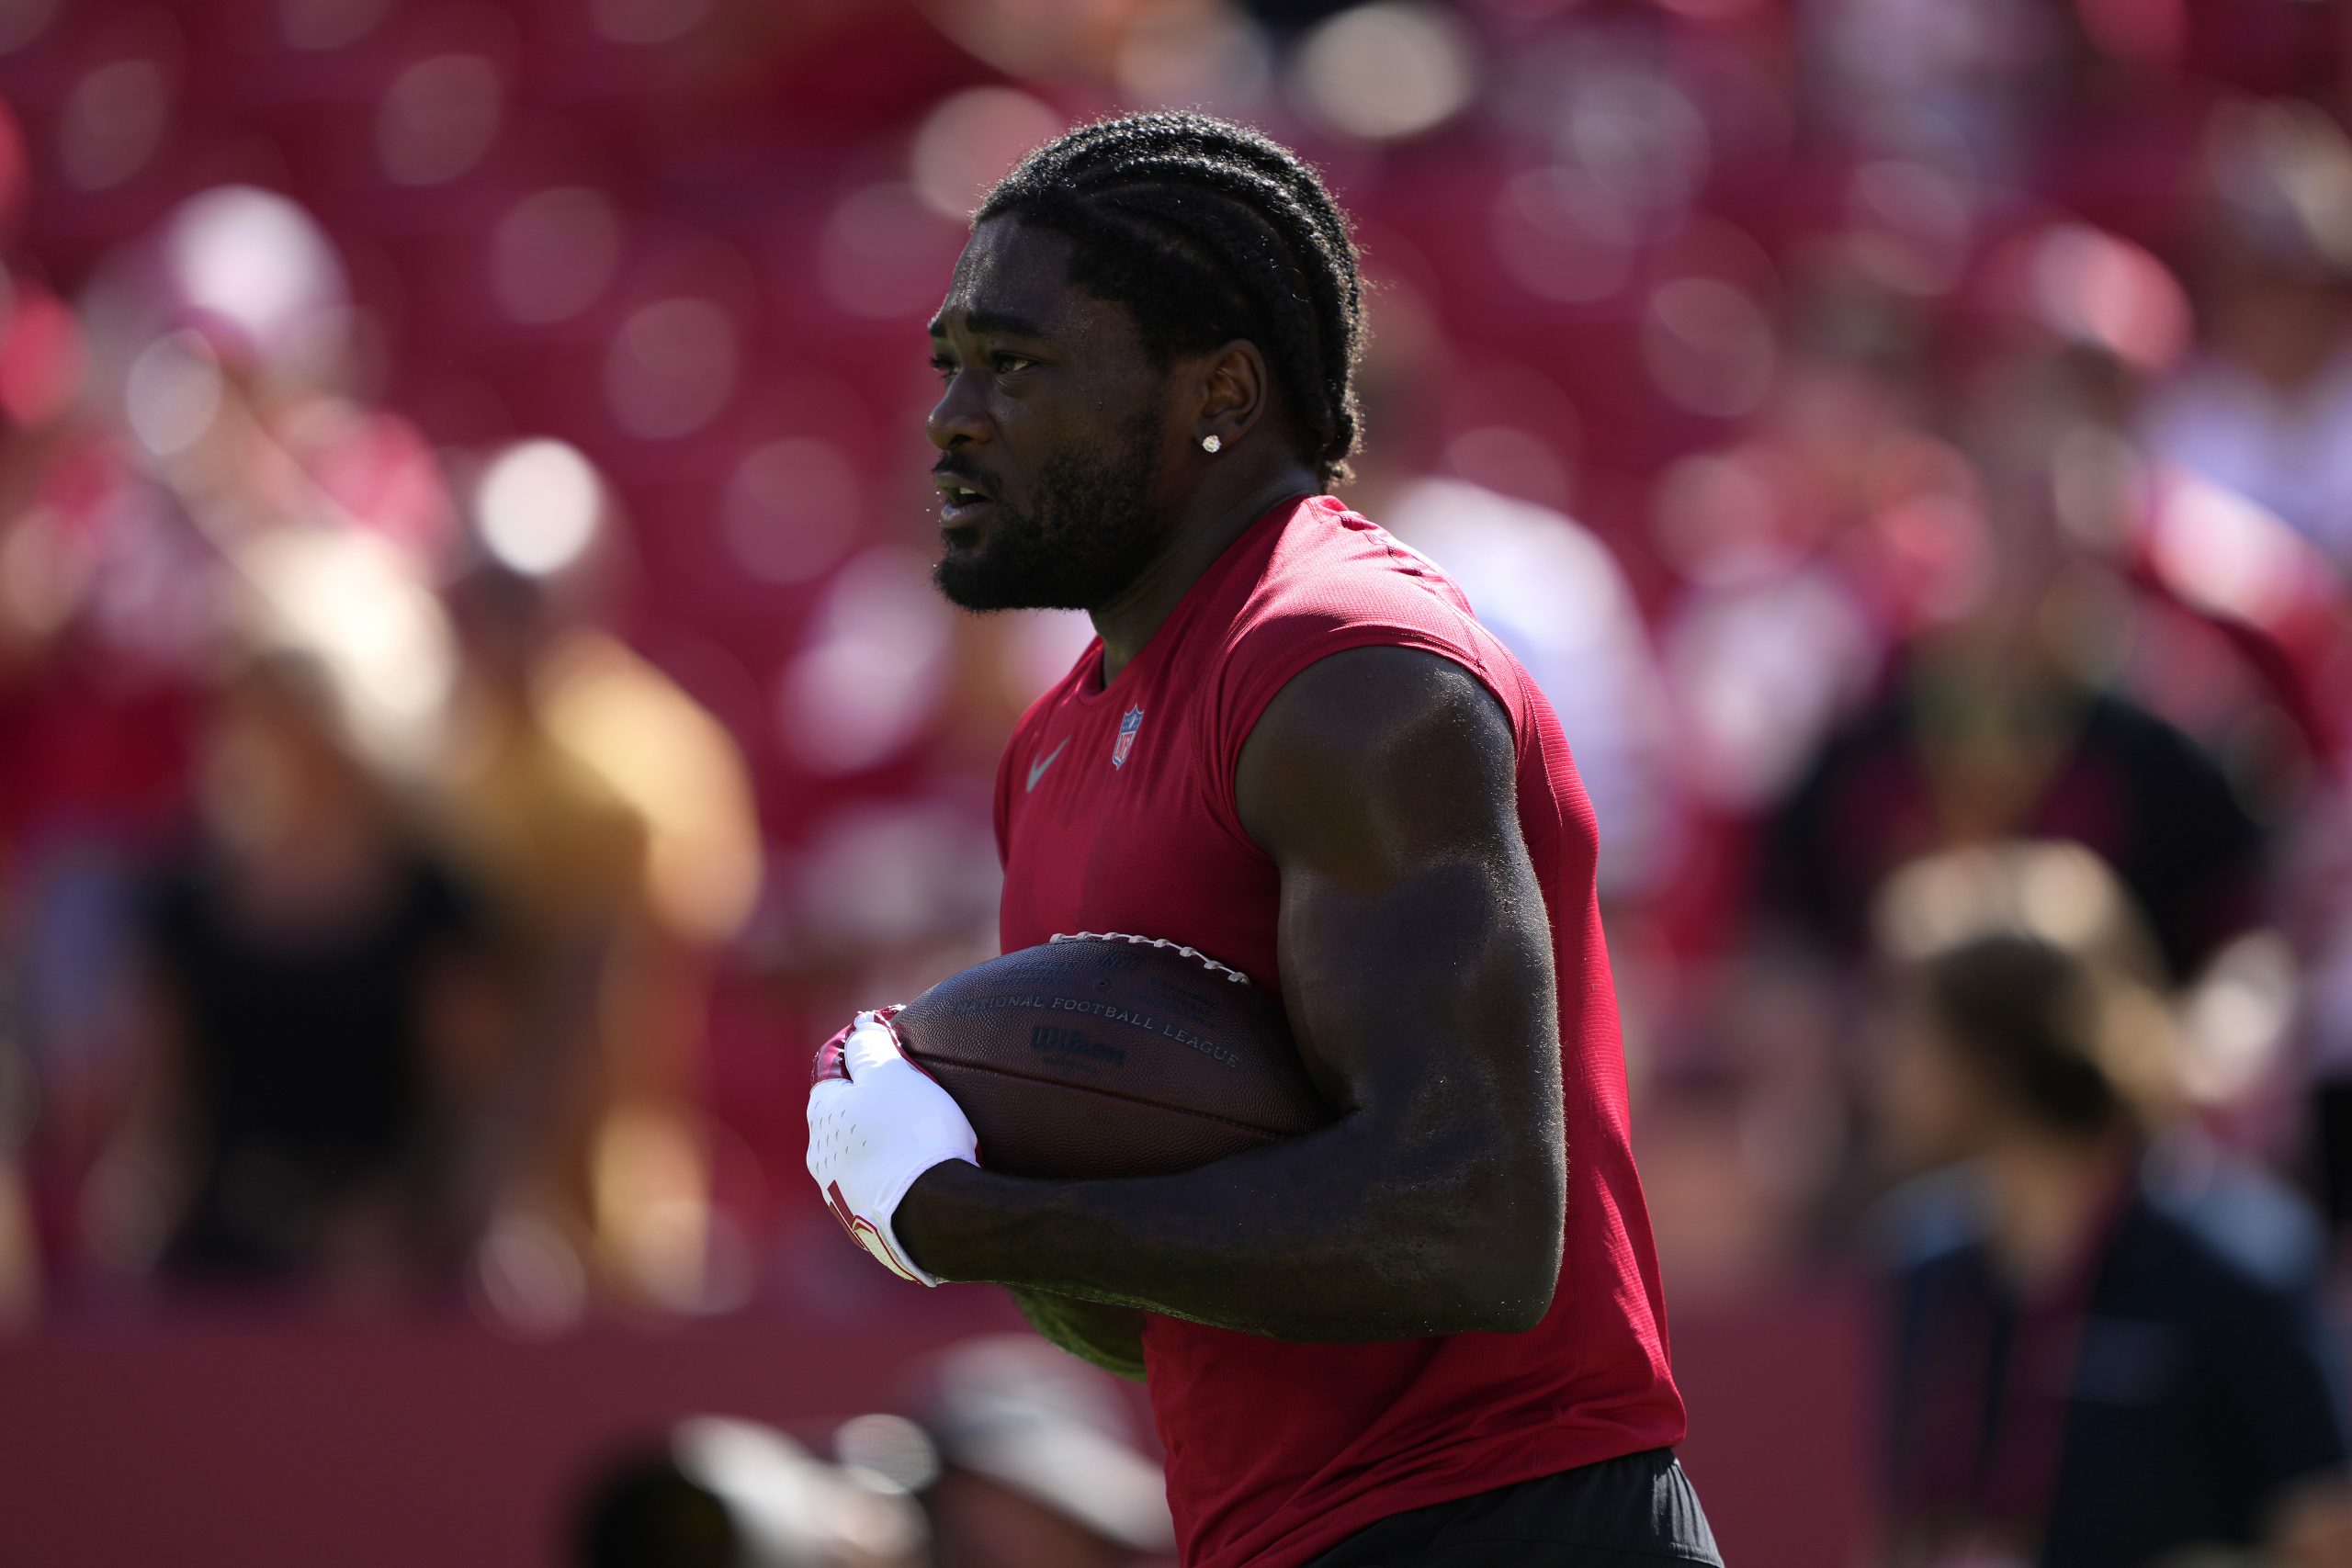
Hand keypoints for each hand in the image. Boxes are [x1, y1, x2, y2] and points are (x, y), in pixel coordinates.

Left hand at [806, 1008, 978, 1284]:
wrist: (935, 1215)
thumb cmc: (911, 1134)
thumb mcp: (892, 1073)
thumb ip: (870, 1046)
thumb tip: (859, 1026)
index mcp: (821, 1114)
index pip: (832, 1069)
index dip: (860, 1052)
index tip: (891, 1044)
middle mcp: (821, 1157)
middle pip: (846, 1115)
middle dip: (873, 1101)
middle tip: (914, 1090)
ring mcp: (842, 1196)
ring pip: (862, 1155)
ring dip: (884, 1143)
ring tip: (925, 1137)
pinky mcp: (868, 1226)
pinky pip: (881, 1189)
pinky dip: (897, 1177)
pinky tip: (925, 1175)